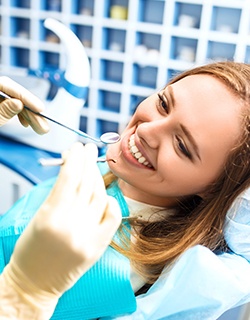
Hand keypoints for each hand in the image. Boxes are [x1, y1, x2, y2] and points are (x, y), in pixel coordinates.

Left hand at [0, 76, 48, 133]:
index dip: (27, 98)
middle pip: (16, 96)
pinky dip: (21, 116)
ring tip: (41, 128)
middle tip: (44, 124)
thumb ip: (4, 110)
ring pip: (17, 103)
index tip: (40, 108)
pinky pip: (12, 107)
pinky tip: (27, 123)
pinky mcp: (0, 104)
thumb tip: (19, 103)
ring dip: (30, 116)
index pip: (10, 87)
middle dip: (32, 112)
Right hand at [6, 142, 120, 295]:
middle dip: (87, 162)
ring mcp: (88, 236)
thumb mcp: (38, 215)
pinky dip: (111, 201)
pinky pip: (113, 216)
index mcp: (51, 216)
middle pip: (85, 183)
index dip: (74, 159)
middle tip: (88, 148)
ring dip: (97, 177)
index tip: (76, 147)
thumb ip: (58, 193)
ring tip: (93, 166)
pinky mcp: (98, 246)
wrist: (36, 282)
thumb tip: (74, 169)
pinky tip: (104, 194)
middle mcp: (72, 225)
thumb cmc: (31, 249)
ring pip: (99, 196)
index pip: (69, 178)